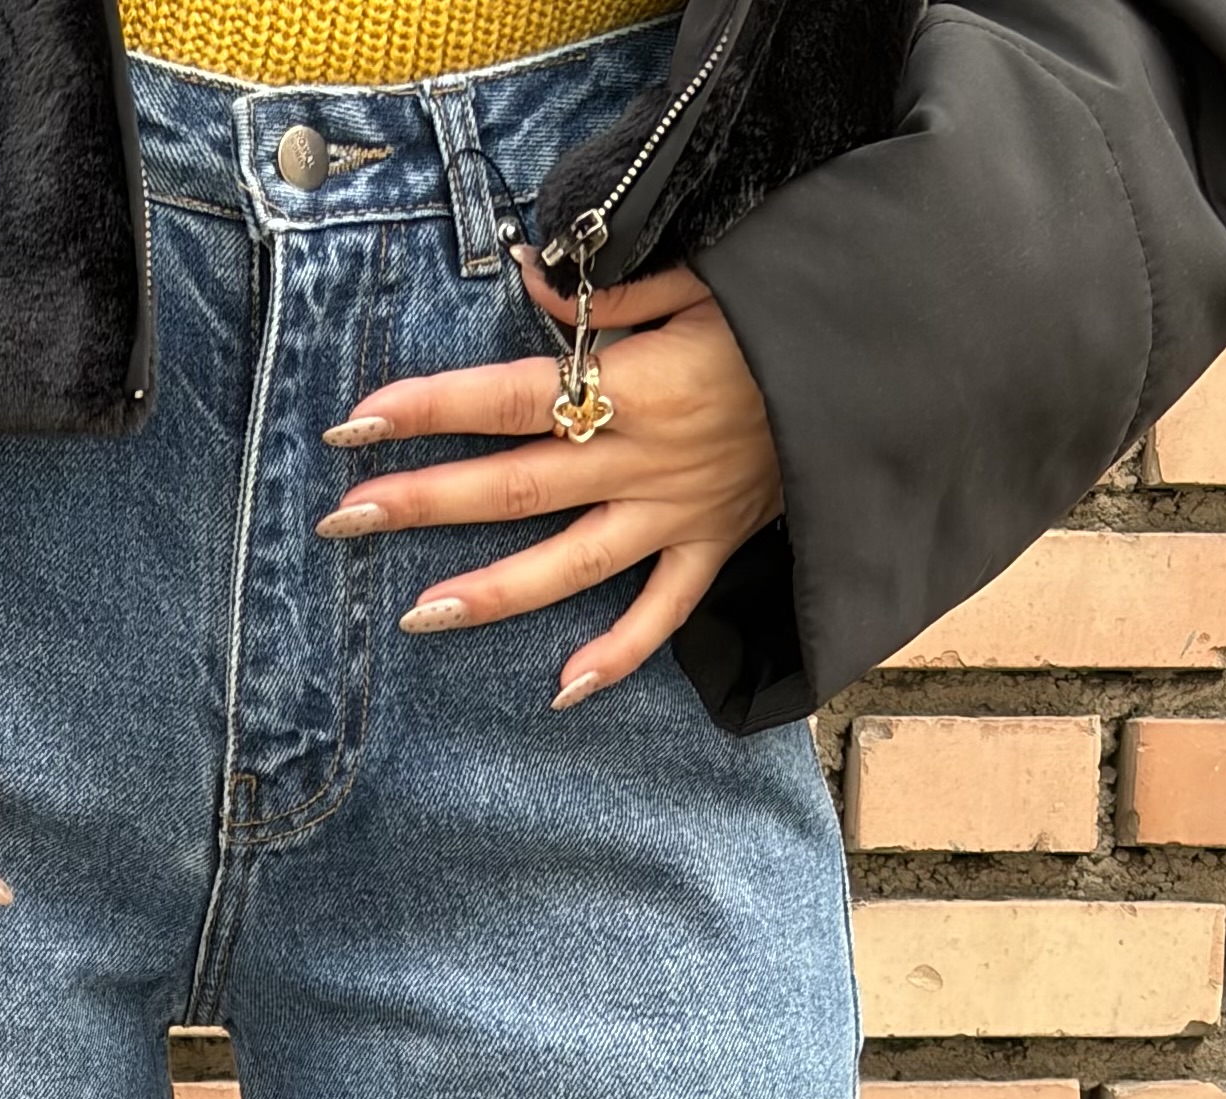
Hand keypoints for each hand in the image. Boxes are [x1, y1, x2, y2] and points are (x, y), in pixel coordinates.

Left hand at [316, 253, 781, 707]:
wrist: (881, 366)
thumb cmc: (782, 316)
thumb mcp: (705, 280)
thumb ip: (611, 297)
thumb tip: (528, 287)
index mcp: (633, 385)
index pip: (509, 397)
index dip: (429, 410)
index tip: (356, 423)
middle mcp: (643, 459)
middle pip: (515, 486)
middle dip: (425, 502)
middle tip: (344, 518)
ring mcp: (675, 515)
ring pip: (569, 565)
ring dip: (491, 594)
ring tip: (417, 616)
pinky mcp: (710, 550)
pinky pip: (659, 618)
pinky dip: (614, 656)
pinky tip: (561, 690)